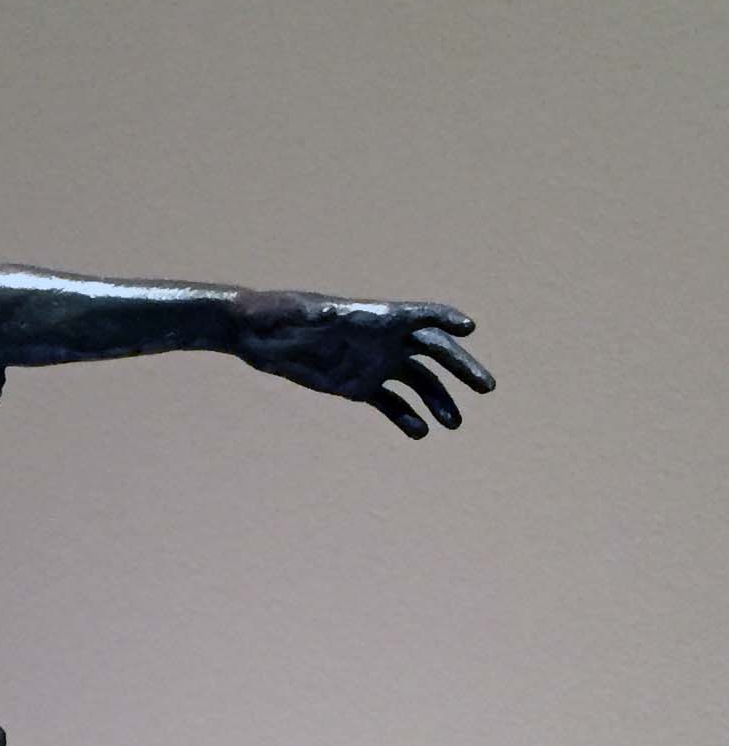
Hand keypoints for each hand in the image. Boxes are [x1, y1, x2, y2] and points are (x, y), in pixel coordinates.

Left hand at [234, 290, 494, 438]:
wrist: (260, 336)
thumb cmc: (274, 314)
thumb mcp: (291, 313)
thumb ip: (309, 314)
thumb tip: (320, 313)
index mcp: (375, 317)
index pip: (419, 315)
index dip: (445, 318)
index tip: (469, 329)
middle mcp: (383, 339)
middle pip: (433, 352)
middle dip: (460, 368)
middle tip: (486, 387)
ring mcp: (374, 363)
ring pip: (418, 382)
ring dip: (438, 400)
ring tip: (454, 423)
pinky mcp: (359, 386)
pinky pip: (390, 404)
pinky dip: (405, 417)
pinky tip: (420, 432)